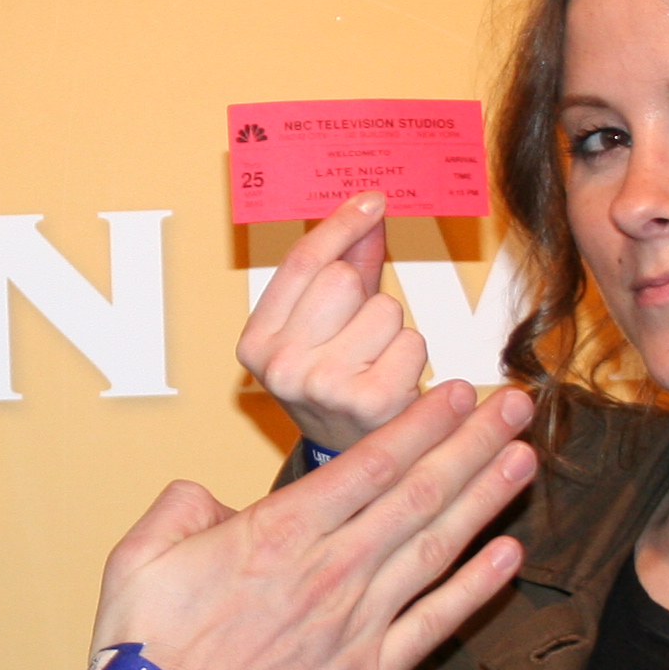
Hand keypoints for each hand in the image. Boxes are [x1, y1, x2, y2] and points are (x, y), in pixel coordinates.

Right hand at [67, 380, 534, 669]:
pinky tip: (508, 555)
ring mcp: (357, 626)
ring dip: (484, 500)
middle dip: (472, 443)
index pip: (369, 463)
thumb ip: (182, 506)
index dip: (422, 424)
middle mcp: (330, 571)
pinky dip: (477, 588)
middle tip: (515, 406)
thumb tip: (216, 500)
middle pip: (418, 494)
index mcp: (277, 534)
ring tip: (523, 460)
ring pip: (437, 549)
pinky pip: (435, 624)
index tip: (459, 394)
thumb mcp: (140, 556)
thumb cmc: (146, 656)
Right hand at [241, 193, 429, 453]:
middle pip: (343, 280)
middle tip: (361, 335)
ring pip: (384, 310)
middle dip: (366, 297)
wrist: (353, 468)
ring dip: (393, 331)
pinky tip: (394, 383)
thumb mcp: (324, 328)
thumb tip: (369, 210)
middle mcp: (280, 366)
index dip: (340, 225)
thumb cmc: (339, 388)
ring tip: (377, 364)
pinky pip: (410, 341)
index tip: (371, 201)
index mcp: (256, 342)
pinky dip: (412, 357)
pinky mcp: (369, 402)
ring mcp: (322, 386)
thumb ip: (345, 265)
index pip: (301, 263)